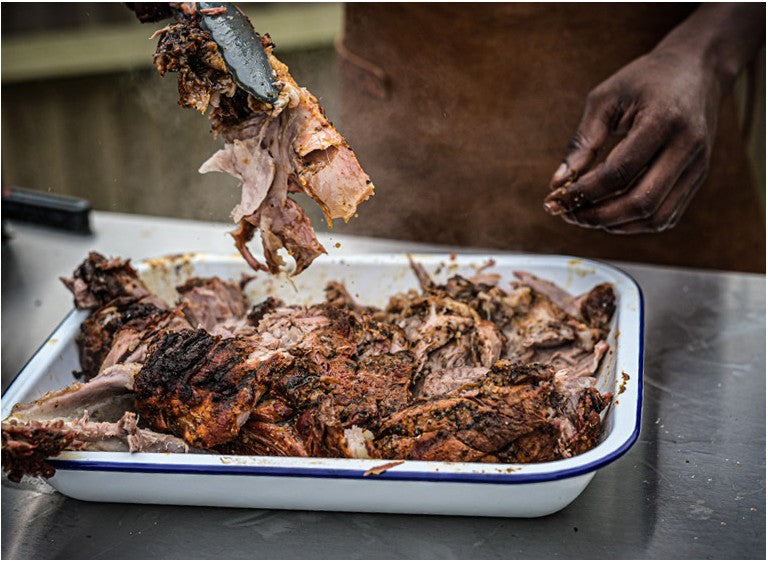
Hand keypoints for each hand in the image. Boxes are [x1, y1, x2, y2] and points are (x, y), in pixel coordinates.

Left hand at [544, 48, 720, 233]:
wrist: (697, 68)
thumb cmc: (644, 80)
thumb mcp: (605, 98)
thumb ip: (582, 141)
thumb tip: (557, 183)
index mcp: (664, 120)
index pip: (619, 172)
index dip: (584, 191)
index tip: (556, 198)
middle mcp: (687, 147)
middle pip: (640, 202)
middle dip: (598, 215)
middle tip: (568, 213)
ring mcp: (697, 166)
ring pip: (656, 217)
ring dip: (616, 225)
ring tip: (585, 215)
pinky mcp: (697, 178)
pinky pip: (666, 216)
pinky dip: (634, 223)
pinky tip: (609, 213)